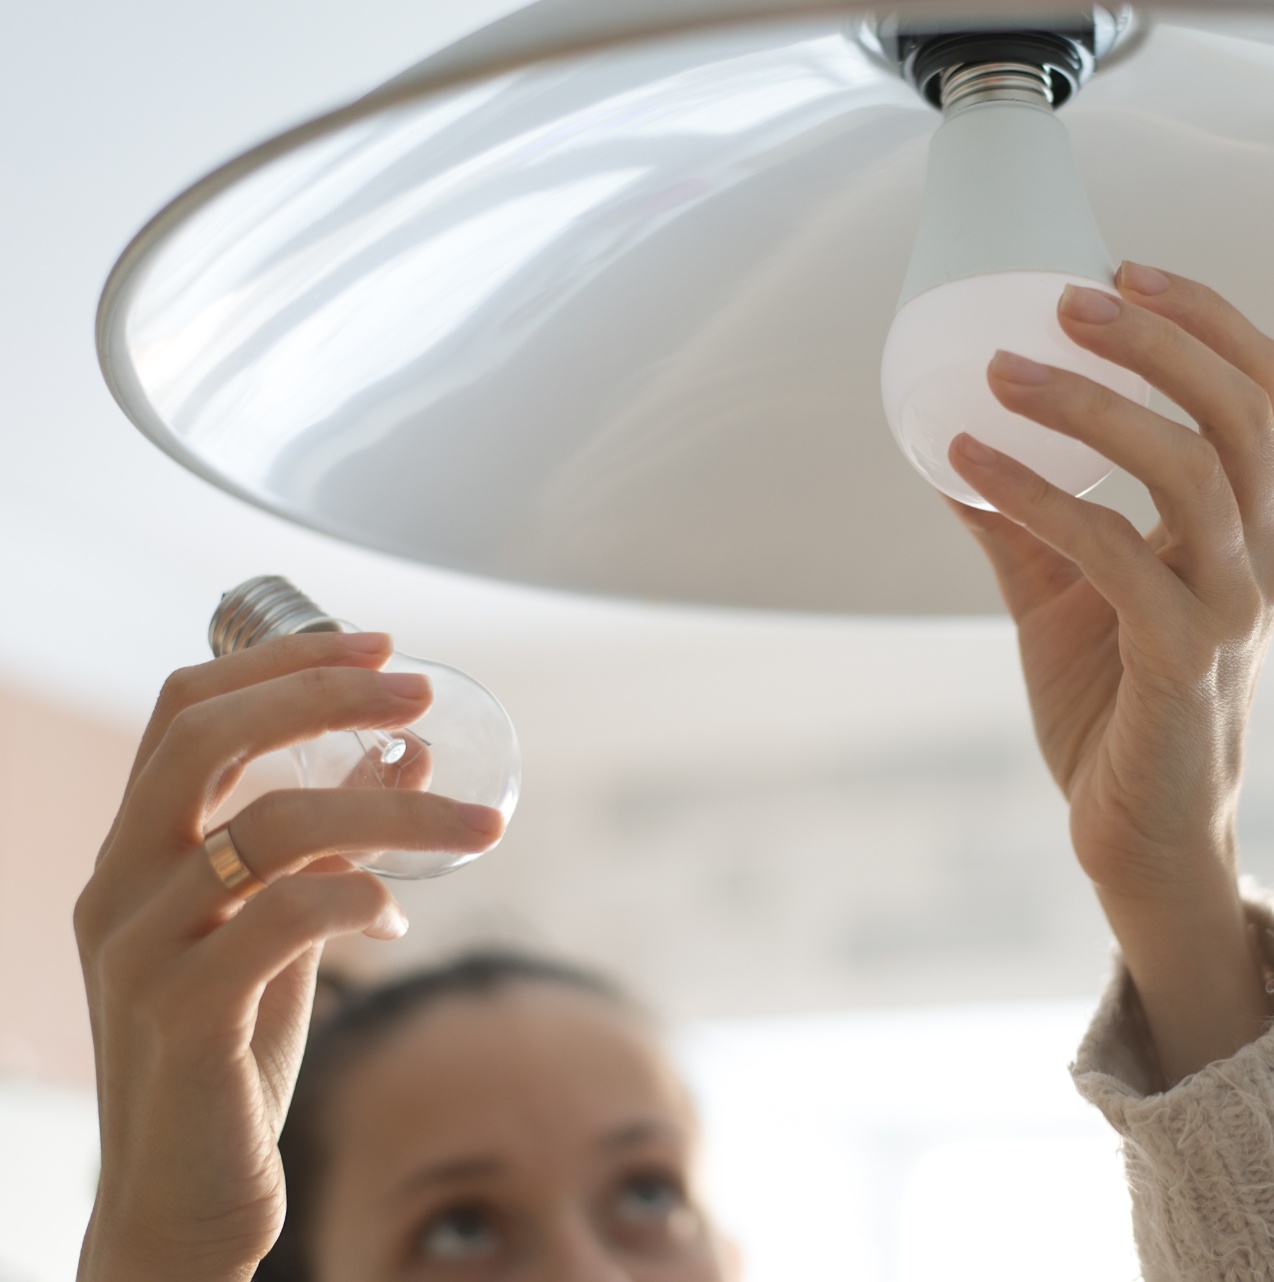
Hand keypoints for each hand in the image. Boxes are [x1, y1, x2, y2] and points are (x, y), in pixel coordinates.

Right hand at [73, 633, 504, 1281]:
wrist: (180, 1199)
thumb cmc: (231, 1055)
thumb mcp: (279, 931)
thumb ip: (326, 845)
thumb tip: (409, 753)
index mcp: (135, 852)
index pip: (185, 711)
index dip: (281, 661)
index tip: (380, 644)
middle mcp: (119, 886)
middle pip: (206, 738)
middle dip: (324, 695)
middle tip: (422, 693)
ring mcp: (141, 949)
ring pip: (273, 824)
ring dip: (398, 813)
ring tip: (481, 830)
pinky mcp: (183, 1013)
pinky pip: (286, 916)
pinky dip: (361, 899)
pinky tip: (395, 926)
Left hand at [949, 262, 1273, 1083]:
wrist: (1143, 839)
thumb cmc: (1114, 709)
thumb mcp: (1065, 594)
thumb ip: (1025, 519)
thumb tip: (946, 438)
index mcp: (1248, 528)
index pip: (1262, 391)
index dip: (1204, 318)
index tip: (1120, 268)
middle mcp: (1260, 556)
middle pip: (1242, 410)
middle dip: (1159, 337)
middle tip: (1067, 297)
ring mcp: (1233, 609)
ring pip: (1193, 468)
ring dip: (1091, 405)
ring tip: (1004, 367)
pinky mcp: (1185, 662)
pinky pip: (1118, 553)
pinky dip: (1040, 496)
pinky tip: (970, 464)